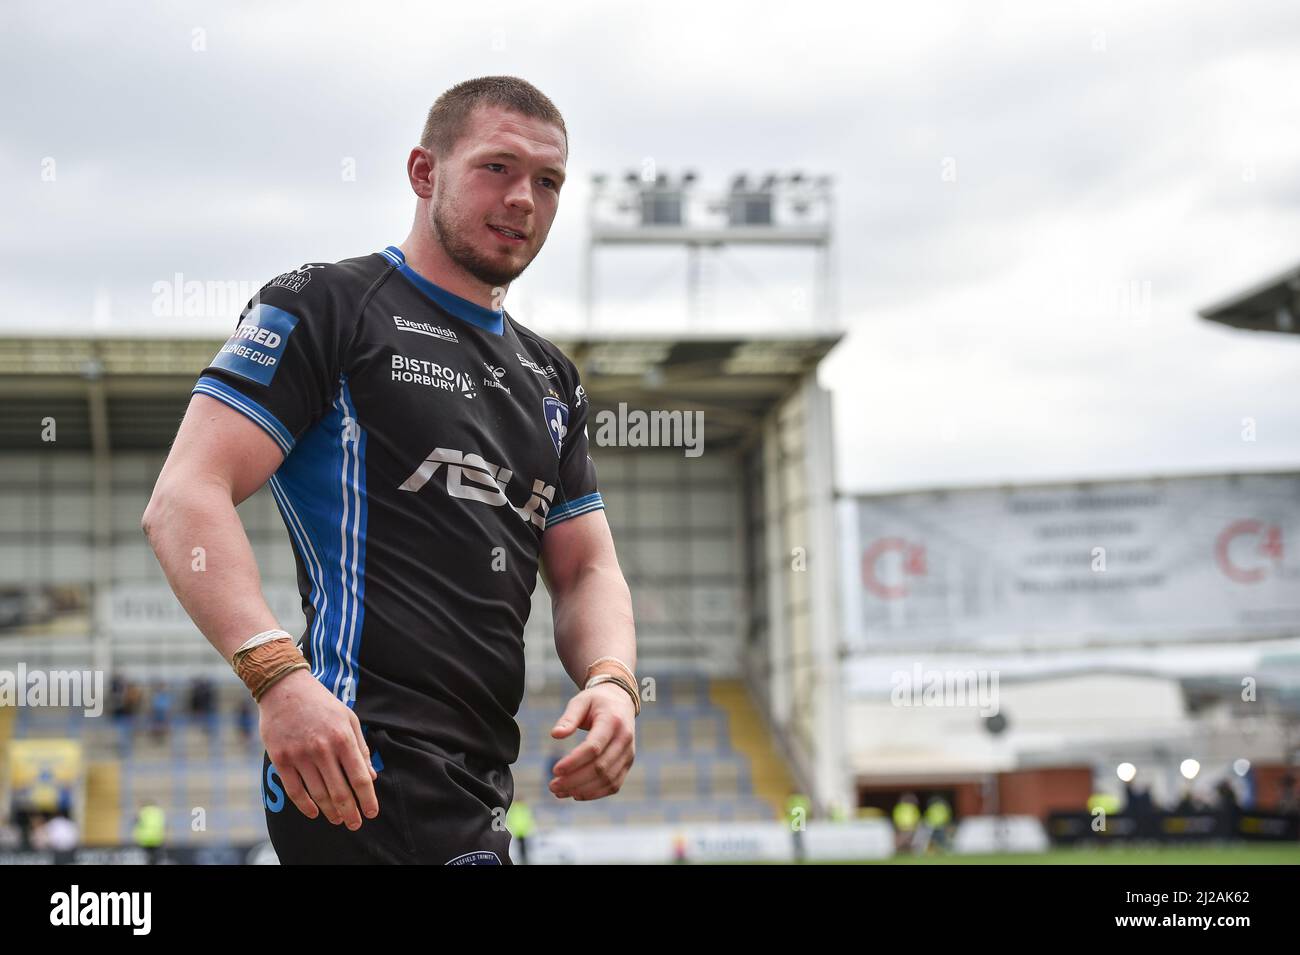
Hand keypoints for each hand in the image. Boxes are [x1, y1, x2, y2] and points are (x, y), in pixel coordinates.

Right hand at [258, 668, 378, 828]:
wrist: (285, 688)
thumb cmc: (322, 703)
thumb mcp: (348, 719)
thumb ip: (360, 748)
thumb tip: (370, 776)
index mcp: (343, 738)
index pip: (359, 778)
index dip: (367, 799)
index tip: (372, 813)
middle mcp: (322, 749)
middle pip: (340, 791)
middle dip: (350, 812)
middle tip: (355, 824)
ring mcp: (300, 755)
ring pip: (318, 794)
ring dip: (330, 811)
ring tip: (337, 820)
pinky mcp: (281, 759)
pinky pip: (295, 790)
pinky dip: (306, 805)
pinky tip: (315, 812)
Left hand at [548, 682, 635, 799]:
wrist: (620, 701)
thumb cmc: (596, 702)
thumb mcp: (580, 701)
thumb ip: (568, 718)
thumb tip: (555, 735)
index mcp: (613, 721)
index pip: (594, 747)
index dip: (574, 762)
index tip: (555, 770)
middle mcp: (625, 739)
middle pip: (600, 767)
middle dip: (574, 780)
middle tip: (552, 786)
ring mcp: (629, 753)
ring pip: (607, 780)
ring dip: (583, 790)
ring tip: (560, 792)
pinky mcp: (628, 763)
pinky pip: (614, 785)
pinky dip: (595, 793)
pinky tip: (576, 794)